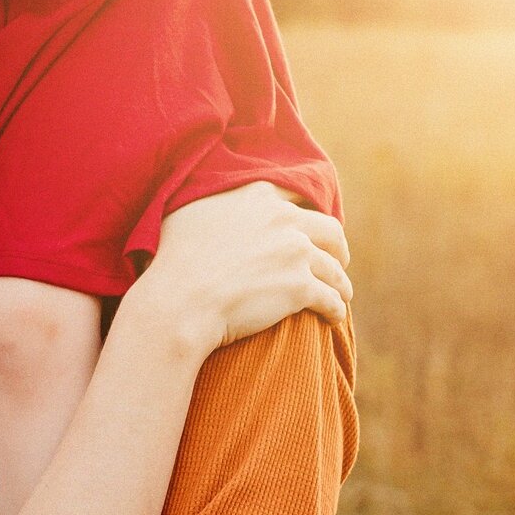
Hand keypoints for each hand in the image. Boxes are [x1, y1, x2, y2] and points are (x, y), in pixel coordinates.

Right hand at [132, 183, 351, 357]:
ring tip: (339, 295)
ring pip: (334, 268)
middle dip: (336, 248)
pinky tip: (333, 318)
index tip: (308, 228)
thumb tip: (211, 201)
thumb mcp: (187, 213)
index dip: (307, 213)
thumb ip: (210, 200)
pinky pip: (332, 299)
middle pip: (330, 230)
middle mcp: (283, 219)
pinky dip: (336, 309)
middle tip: (336, 262)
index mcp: (258, 196)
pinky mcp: (301, 287)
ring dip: (339, 282)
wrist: (179, 302)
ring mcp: (295, 253)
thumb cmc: (174, 261)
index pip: (298, 196)